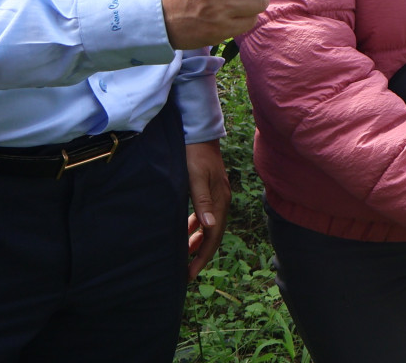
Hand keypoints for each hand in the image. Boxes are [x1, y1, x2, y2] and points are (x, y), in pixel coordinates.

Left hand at [184, 140, 229, 280]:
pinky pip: (204, 216)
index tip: (189, 274)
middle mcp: (221, 201)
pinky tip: (187, 230)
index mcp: (220, 201)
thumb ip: (202, 202)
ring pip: (208, 226)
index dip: (202, 256)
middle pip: (213, 234)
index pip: (213, 236)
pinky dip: (195, 227)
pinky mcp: (209, 190)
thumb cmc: (194, 155)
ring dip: (197, 241)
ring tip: (185, 256)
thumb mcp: (195, 178)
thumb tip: (209, 227)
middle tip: (185, 272)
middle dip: (200, 254)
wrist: (198, 132)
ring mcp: (216, 195)